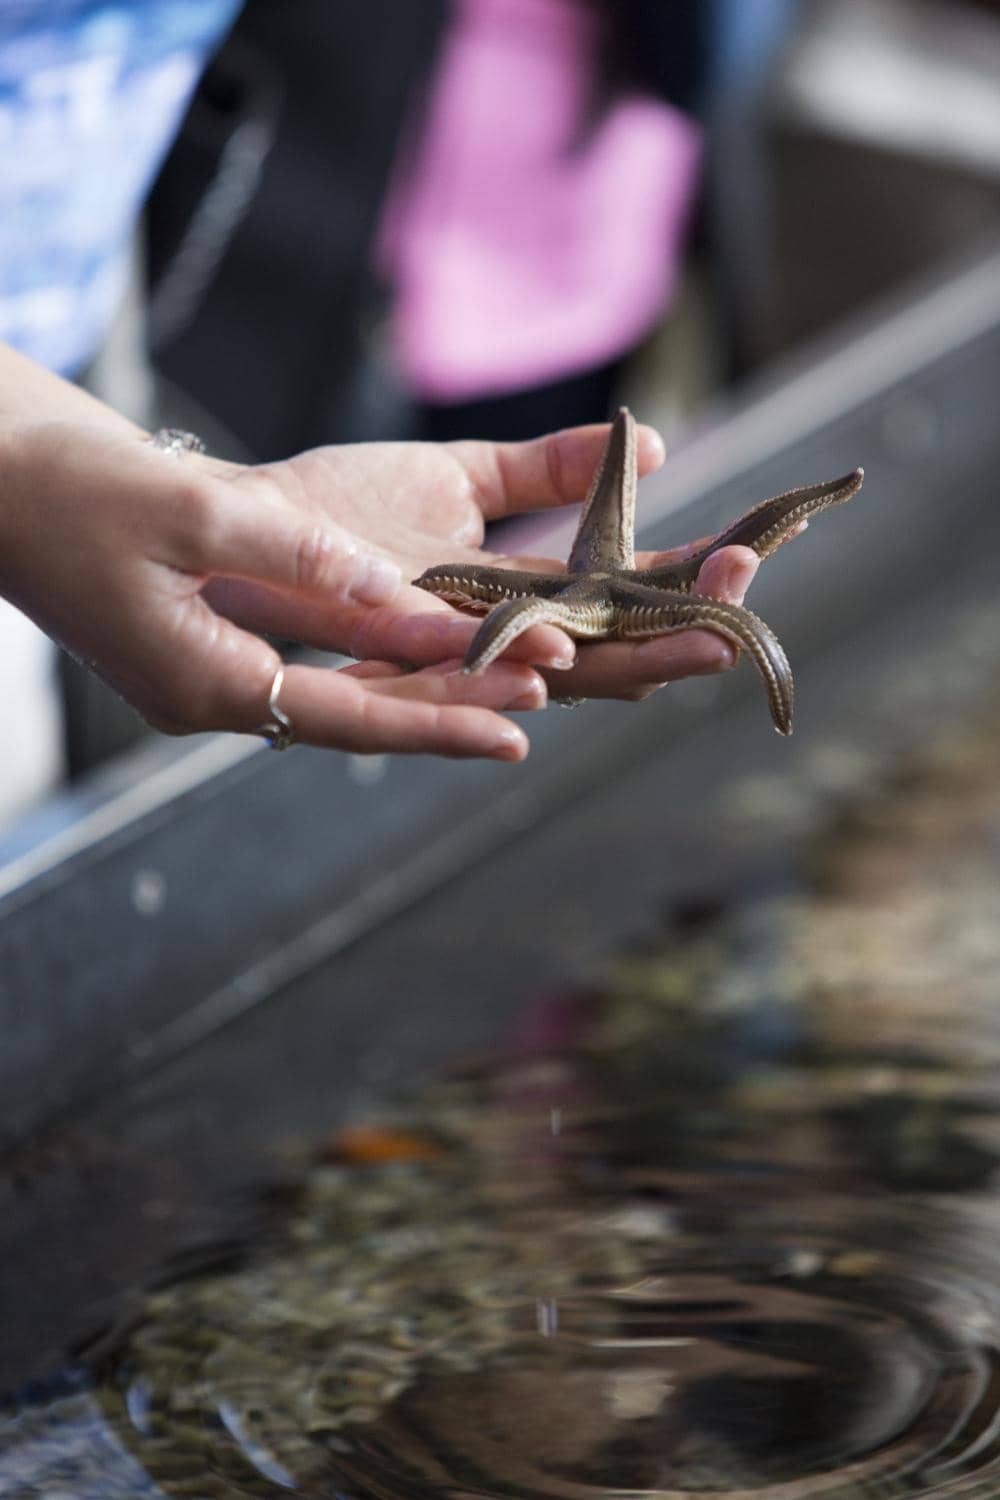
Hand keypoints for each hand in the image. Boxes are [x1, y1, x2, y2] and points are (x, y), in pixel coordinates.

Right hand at [0, 423, 544, 760]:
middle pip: (351, 717)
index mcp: (201, 681)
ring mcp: (203, 679)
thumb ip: (290, 552)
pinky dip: (366, 662)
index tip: (518, 727)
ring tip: (502, 685)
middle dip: (443, 713)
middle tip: (537, 709)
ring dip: (413, 691)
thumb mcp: (184, 509)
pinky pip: (305, 668)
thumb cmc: (70, 493)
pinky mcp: (202, 650)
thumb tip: (383, 588)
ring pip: (332, 697)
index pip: (345, 715)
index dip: (436, 721)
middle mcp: (208, 696)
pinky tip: (418, 651)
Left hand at [202, 423, 760, 701]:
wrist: (252, 519)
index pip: (629, 597)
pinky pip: (465, 673)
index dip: (690, 579)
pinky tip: (565, 659)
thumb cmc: (351, 505)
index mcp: (527, 596)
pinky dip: (518, 670)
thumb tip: (649, 443)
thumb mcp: (468, 476)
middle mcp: (501, 637)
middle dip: (683, 627)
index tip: (751, 547)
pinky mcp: (395, 655)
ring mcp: (454, 655)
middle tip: (745, 600)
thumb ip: (550, 469)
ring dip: (629, 664)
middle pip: (613, 649)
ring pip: (556, 675)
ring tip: (697, 647)